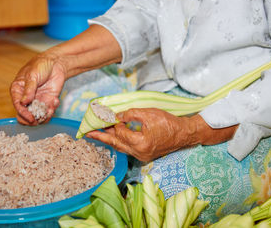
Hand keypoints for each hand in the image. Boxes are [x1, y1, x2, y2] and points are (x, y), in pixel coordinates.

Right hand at [10, 53, 65, 124]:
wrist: (55, 63)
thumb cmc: (40, 65)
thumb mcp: (32, 76)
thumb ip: (29, 89)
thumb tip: (23, 103)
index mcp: (17, 90)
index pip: (17, 105)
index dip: (23, 113)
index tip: (30, 118)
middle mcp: (26, 98)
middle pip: (25, 115)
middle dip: (32, 119)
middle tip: (39, 119)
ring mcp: (37, 101)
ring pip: (37, 116)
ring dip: (44, 116)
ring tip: (50, 110)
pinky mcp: (47, 102)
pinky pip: (48, 112)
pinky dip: (52, 111)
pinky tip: (55, 101)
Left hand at [86, 108, 236, 161]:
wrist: (184, 134)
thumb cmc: (168, 122)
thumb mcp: (149, 113)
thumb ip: (131, 114)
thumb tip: (117, 115)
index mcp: (141, 143)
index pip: (120, 133)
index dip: (113, 123)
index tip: (106, 115)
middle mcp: (139, 153)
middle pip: (116, 144)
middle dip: (101, 137)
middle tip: (87, 133)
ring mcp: (141, 156)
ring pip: (120, 147)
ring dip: (108, 140)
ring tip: (95, 135)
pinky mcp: (144, 155)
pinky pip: (127, 148)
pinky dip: (118, 142)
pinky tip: (112, 137)